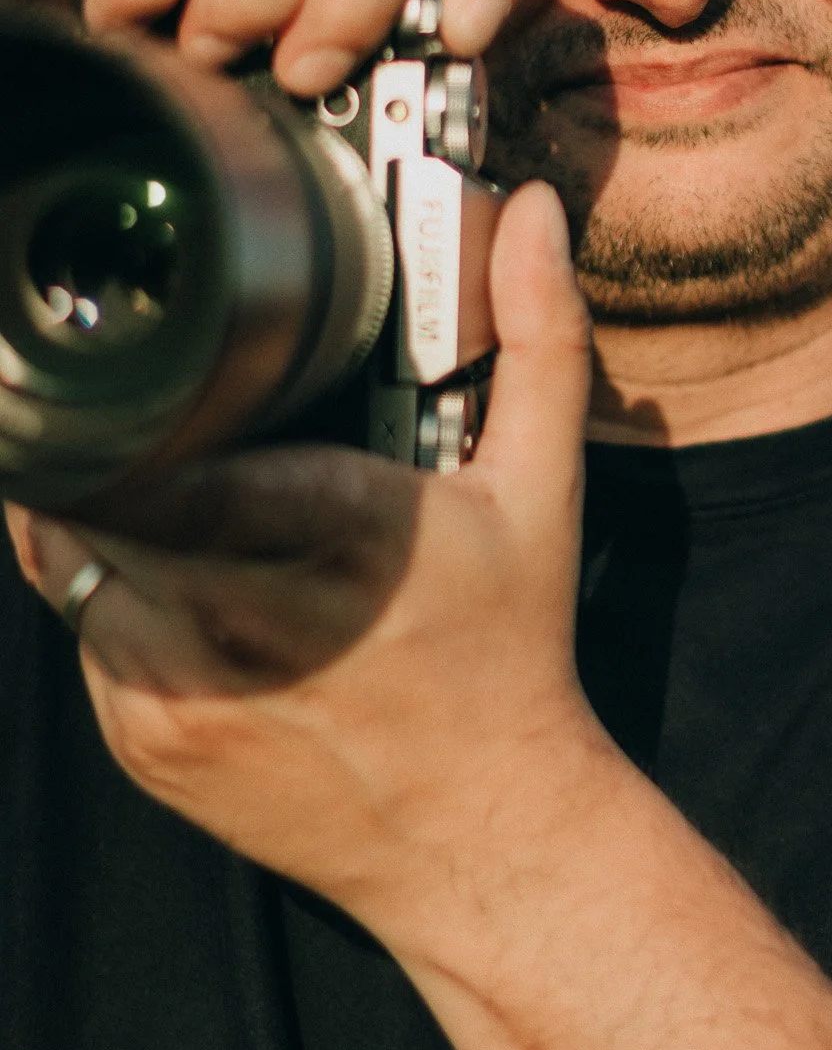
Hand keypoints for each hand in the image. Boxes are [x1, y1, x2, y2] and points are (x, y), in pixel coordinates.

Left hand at [4, 182, 611, 943]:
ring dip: (99, 503)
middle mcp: (234, 618)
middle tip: (143, 389)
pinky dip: (110, 584)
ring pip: (71, 555)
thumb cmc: (508, 653)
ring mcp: (173, 690)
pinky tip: (175, 564)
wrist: (482, 838)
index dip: (126, 407)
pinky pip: (84, 629)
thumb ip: (540, 336)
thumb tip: (534, 211)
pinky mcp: (141, 743)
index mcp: (330, 534)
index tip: (131, 352)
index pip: (171, 459)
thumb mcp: (542, 487)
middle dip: (108, 433)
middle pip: (95, 489)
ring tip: (150, 464)